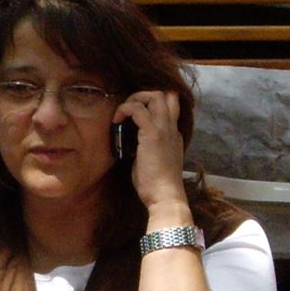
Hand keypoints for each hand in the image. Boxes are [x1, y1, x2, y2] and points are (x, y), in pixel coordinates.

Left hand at [113, 88, 189, 215]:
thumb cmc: (156, 185)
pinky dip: (125, 109)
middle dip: (144, 95)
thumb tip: (130, 143)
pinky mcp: (153, 134)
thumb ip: (147, 147)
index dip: (153, 102)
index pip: (171, 105)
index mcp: (173, 135)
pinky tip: (116, 121)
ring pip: (155, 95)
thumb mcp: (153, 160)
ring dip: (135, 98)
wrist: (165, 196)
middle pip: (166, 94)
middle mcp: (172, 128)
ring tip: (122, 113)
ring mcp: (164, 129)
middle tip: (128, 109)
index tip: (135, 112)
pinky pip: (138, 109)